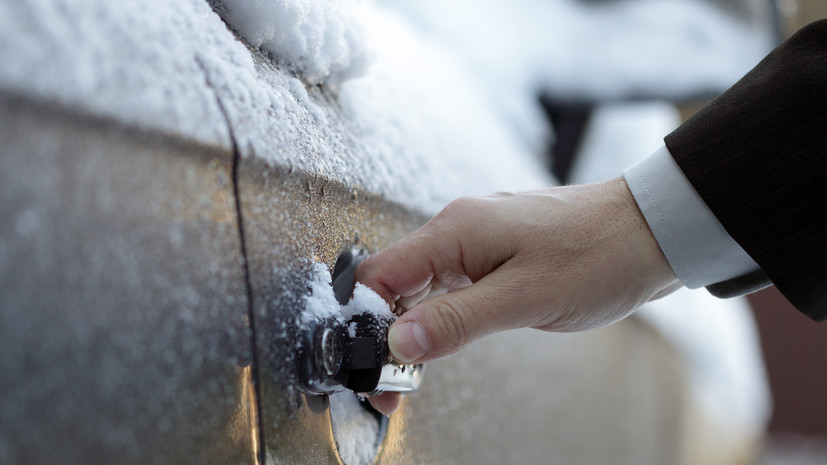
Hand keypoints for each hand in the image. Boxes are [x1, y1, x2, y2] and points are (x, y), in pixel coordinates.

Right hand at [358, 178, 679, 414]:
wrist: (651, 230)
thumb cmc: (598, 254)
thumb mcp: (524, 298)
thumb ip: (456, 321)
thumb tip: (398, 342)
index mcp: (455, 231)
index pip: (379, 275)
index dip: (364, 323)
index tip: (370, 365)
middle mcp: (458, 229)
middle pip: (394, 283)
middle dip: (384, 335)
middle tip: (390, 385)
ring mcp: (476, 240)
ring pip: (421, 287)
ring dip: (411, 329)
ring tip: (409, 374)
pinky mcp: (495, 252)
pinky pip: (450, 285)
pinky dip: (438, 317)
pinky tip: (441, 341)